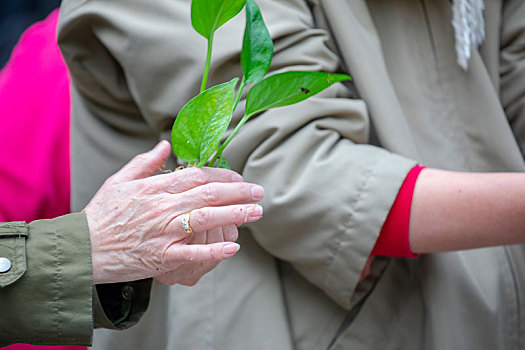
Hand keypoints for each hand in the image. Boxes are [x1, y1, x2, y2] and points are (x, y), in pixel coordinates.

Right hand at [83, 141, 263, 284]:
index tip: (240, 177)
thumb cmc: (102, 214)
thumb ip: (145, 162)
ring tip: (257, 212)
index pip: (197, 175)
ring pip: (206, 219)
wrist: (83, 249)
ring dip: (236, 215)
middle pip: (209, 194)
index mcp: (155, 187)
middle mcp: (163, 207)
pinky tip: (234, 247)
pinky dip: (214, 251)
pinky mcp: (162, 257)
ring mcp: (164, 232)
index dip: (222, 174)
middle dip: (239, 192)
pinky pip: (193, 254)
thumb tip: (165, 144)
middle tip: (259, 192)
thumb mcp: (119, 180)